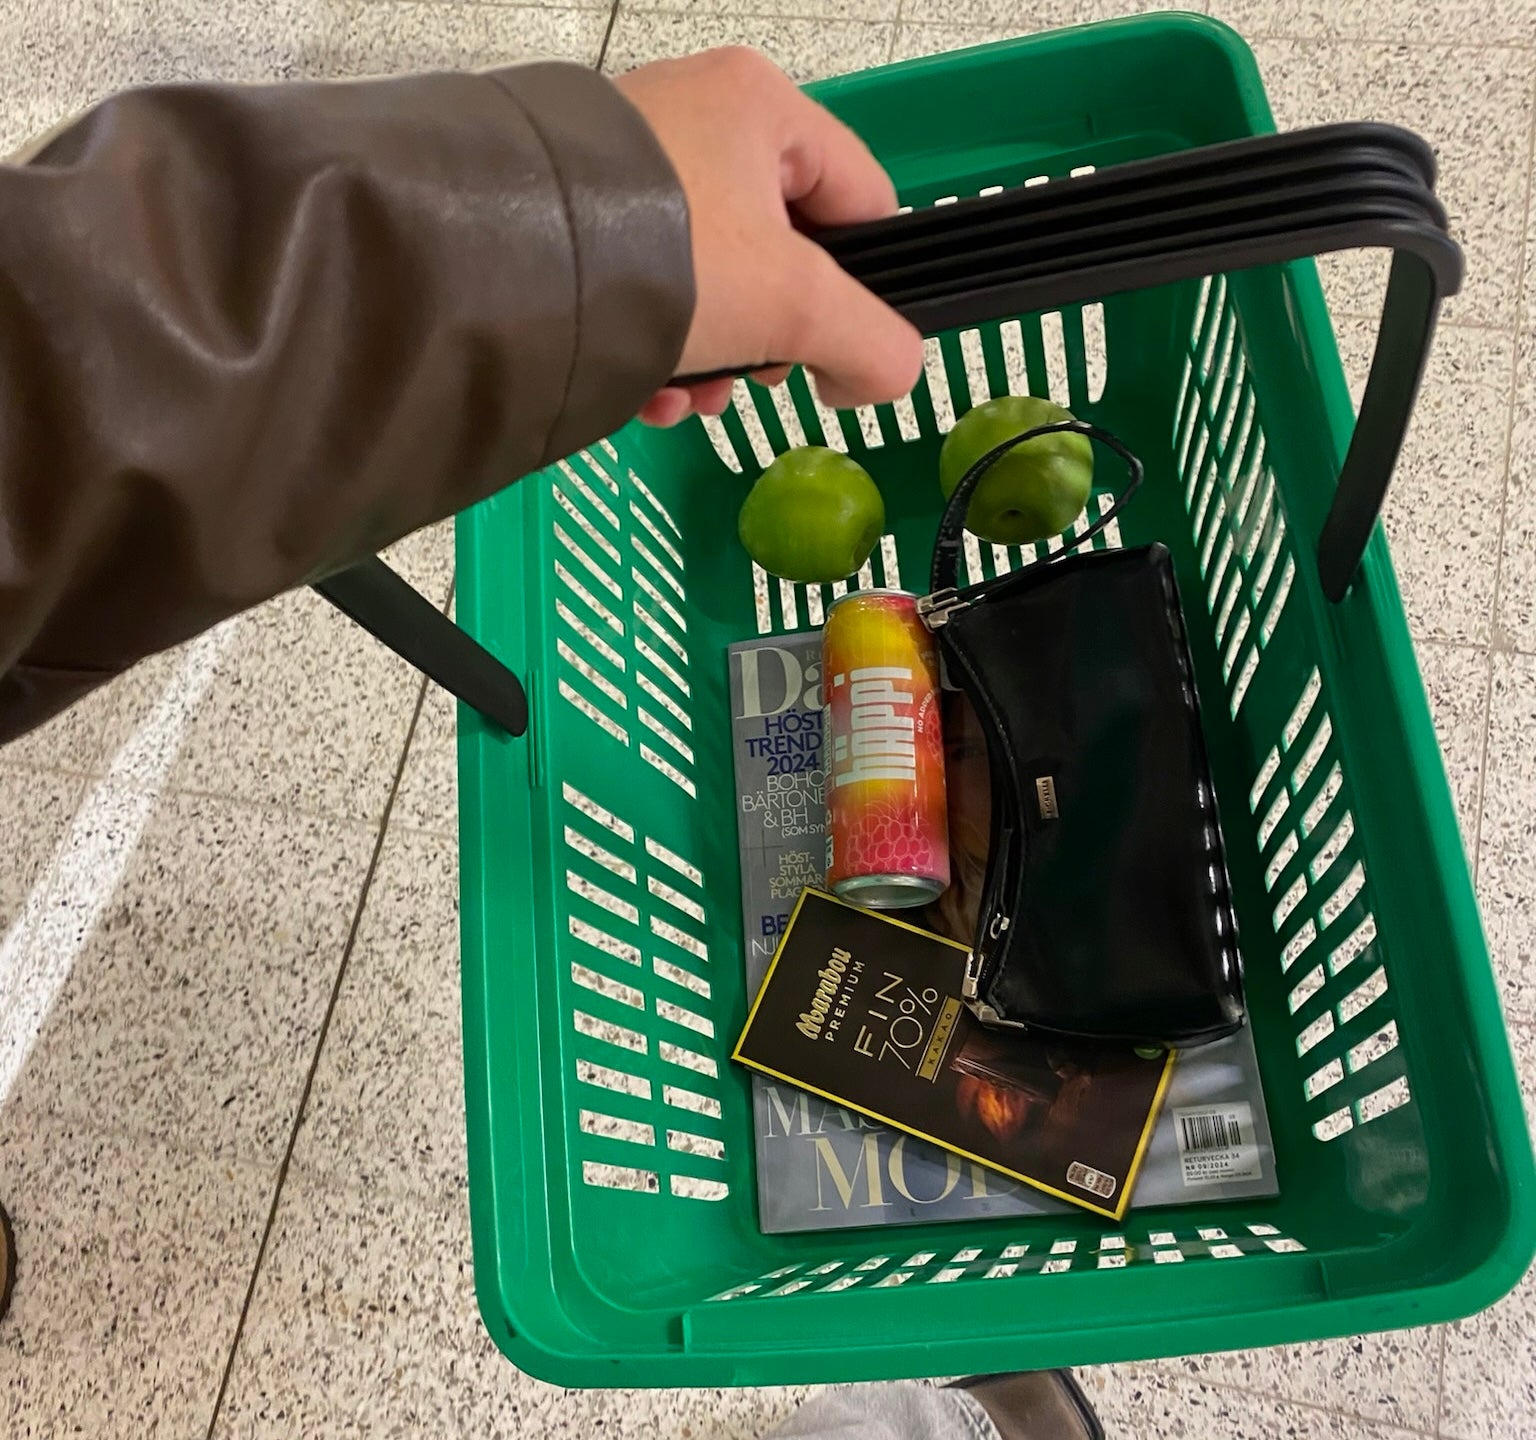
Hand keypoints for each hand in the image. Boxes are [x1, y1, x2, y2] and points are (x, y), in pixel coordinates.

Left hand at [613, 48, 923, 426]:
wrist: (506, 272)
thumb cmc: (665, 257)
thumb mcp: (794, 307)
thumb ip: (872, 342)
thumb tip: (888, 375)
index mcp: (760, 105)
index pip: (859, 197)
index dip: (863, 286)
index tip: (838, 353)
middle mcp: (694, 115)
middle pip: (779, 249)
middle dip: (769, 337)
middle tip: (753, 378)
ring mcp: (629, 165)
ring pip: (710, 280)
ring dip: (713, 357)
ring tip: (688, 399)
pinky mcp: (576, 215)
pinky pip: (645, 285)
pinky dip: (654, 346)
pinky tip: (643, 392)